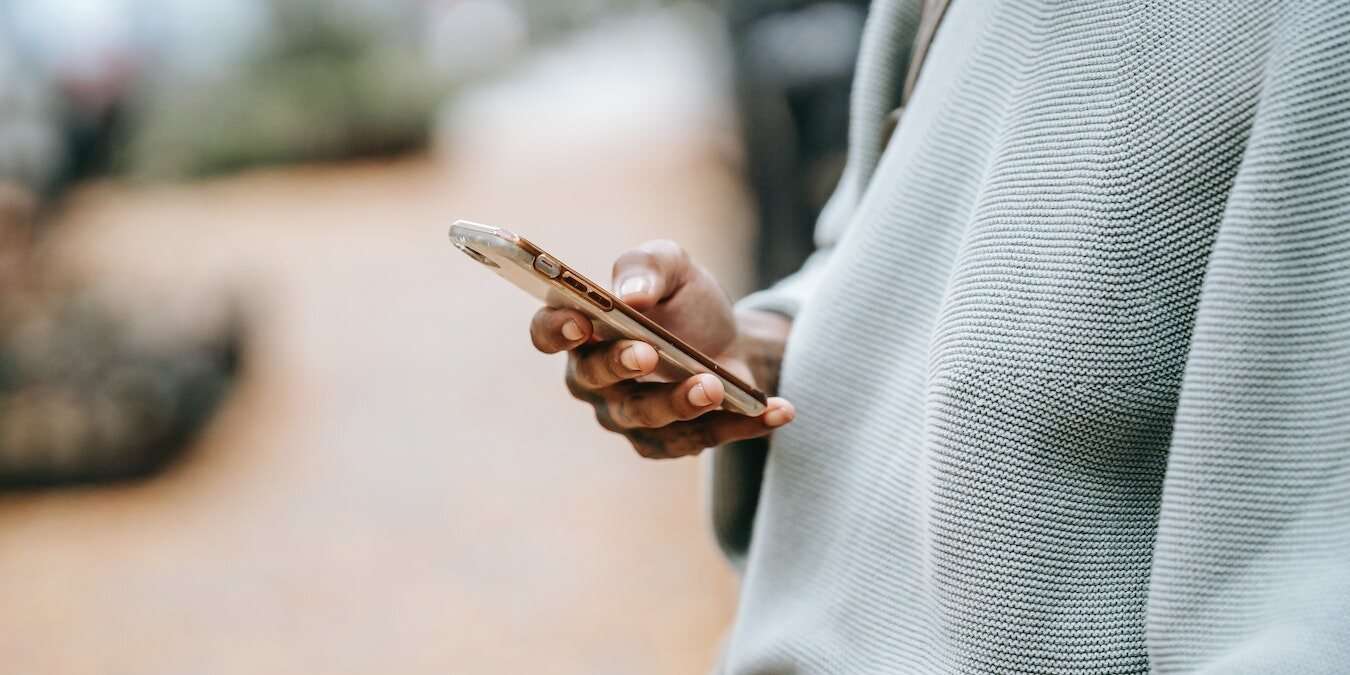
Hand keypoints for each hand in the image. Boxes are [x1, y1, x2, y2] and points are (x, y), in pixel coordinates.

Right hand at [528, 240, 793, 458]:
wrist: (727, 338)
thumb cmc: (682, 301)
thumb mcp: (672, 265)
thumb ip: (647, 266)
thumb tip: (631, 294)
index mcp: (581, 328)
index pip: (548, 332)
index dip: (557, 330)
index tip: (581, 322)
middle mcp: (594, 379)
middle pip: (594, 380)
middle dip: (620, 366)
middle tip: (648, 353)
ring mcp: (628, 416)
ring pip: (645, 419)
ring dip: (680, 403)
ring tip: (713, 385)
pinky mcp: (668, 442)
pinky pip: (700, 439)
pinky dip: (741, 424)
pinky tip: (777, 410)